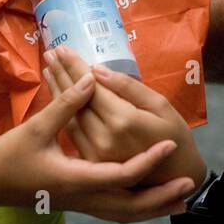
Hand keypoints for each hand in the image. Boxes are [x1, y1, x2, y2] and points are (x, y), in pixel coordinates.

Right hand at [0, 68, 193, 222]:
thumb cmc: (7, 157)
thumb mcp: (36, 128)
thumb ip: (66, 104)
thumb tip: (89, 77)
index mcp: (76, 179)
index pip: (123, 174)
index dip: (149, 160)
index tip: (170, 145)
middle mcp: (81, 197)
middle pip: (132, 207)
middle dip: (161, 198)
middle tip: (187, 186)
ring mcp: (78, 204)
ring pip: (124, 215)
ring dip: (151, 207)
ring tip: (176, 200)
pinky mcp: (75, 203)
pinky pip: (112, 212)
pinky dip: (133, 208)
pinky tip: (143, 201)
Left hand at [43, 45, 204, 187]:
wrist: (174, 175)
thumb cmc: (173, 134)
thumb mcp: (160, 105)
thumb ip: (129, 88)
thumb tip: (98, 71)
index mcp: (123, 121)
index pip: (91, 87)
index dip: (76, 67)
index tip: (62, 48)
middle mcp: (104, 137)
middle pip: (76, 99)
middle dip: (62, 73)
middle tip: (50, 52)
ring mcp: (95, 152)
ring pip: (69, 114)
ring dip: (58, 89)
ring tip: (50, 67)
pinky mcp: (91, 161)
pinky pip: (72, 130)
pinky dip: (62, 109)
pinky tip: (57, 93)